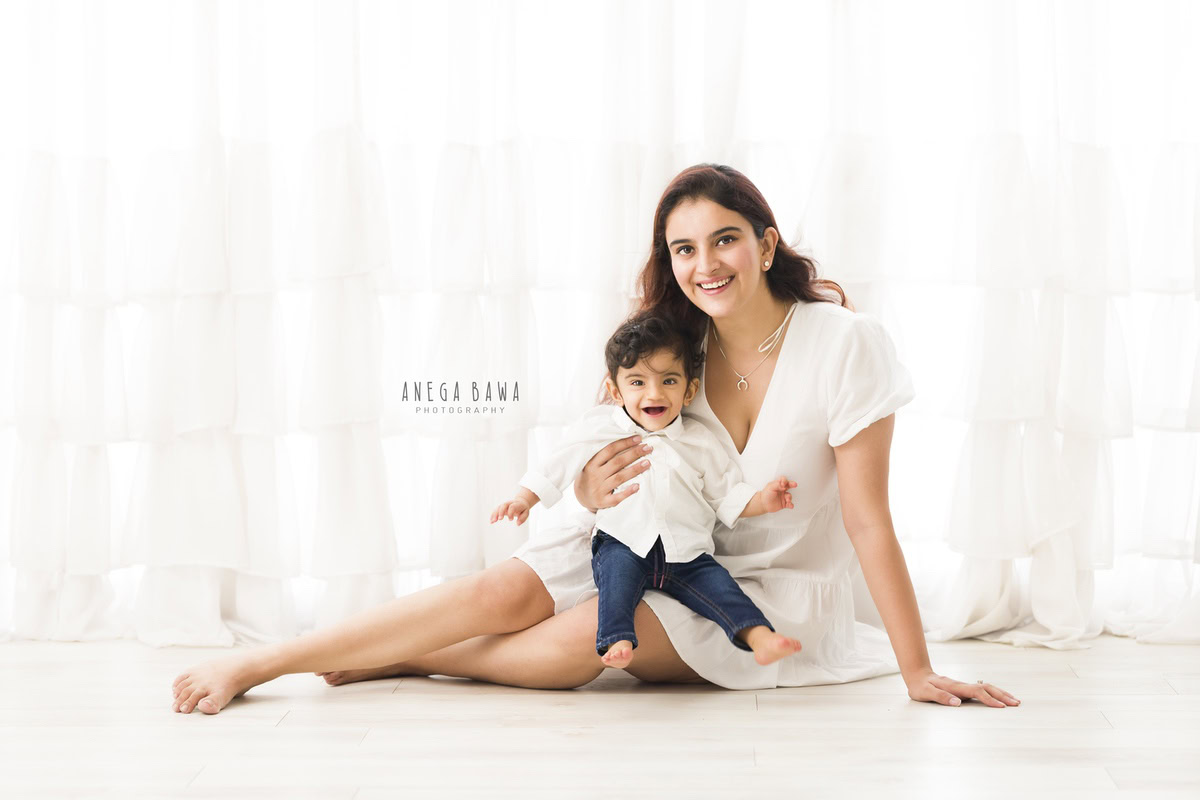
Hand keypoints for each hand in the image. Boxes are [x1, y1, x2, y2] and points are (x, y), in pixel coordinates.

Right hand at [490, 499, 529, 525]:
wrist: (521, 501)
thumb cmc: (523, 509)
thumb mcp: (526, 513)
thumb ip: (522, 518)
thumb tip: (517, 524)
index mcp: (516, 504)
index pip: (512, 507)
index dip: (510, 513)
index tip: (511, 520)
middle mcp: (509, 503)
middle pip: (503, 505)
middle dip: (501, 512)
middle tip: (500, 519)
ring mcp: (504, 505)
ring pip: (498, 507)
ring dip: (495, 514)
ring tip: (493, 521)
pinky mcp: (501, 507)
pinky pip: (496, 510)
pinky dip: (493, 515)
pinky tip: (491, 521)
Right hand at [573, 434, 652, 512]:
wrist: (580, 497)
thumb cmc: (591, 476)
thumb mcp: (592, 464)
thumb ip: (605, 455)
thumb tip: (628, 441)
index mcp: (592, 463)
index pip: (610, 450)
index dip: (625, 443)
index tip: (639, 438)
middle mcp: (595, 475)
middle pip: (617, 462)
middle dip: (634, 454)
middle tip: (648, 448)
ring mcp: (599, 489)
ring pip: (619, 478)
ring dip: (635, 470)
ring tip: (647, 463)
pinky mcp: (603, 501)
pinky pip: (617, 497)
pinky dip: (627, 492)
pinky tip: (638, 486)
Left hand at [759, 476, 796, 513]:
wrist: (763, 504)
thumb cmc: (766, 495)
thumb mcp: (770, 487)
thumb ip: (777, 484)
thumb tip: (784, 484)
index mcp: (778, 485)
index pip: (783, 480)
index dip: (785, 481)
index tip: (783, 484)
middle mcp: (782, 490)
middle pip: (789, 486)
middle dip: (792, 484)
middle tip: (794, 484)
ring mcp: (783, 497)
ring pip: (789, 496)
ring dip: (789, 498)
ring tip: (787, 500)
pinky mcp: (784, 503)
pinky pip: (790, 504)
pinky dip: (791, 505)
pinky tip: (790, 505)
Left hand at [905, 670, 1020, 707]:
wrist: (918, 675)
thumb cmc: (920, 686)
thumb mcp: (926, 693)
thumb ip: (941, 697)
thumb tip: (958, 703)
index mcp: (955, 687)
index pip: (977, 692)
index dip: (989, 699)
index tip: (1002, 707)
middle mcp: (962, 685)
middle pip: (987, 688)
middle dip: (1002, 695)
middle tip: (1017, 703)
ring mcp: (964, 686)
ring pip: (986, 687)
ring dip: (1001, 693)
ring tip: (1014, 701)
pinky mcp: (964, 689)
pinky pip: (982, 690)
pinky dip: (994, 694)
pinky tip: (1000, 698)